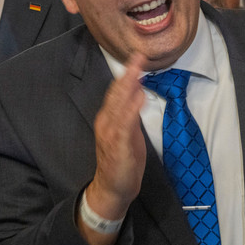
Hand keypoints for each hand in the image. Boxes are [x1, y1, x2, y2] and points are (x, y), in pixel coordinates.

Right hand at [80, 54, 145, 244]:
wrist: (112, 187)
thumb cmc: (121, 160)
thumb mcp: (128, 133)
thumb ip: (131, 114)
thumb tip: (138, 92)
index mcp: (108, 118)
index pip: (116, 92)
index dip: (127, 75)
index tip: (137, 58)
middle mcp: (106, 122)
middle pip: (116, 94)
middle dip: (128, 74)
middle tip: (138, 56)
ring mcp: (110, 133)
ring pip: (118, 104)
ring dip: (128, 86)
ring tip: (137, 70)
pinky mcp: (118, 145)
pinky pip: (125, 124)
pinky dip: (131, 109)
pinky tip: (138, 97)